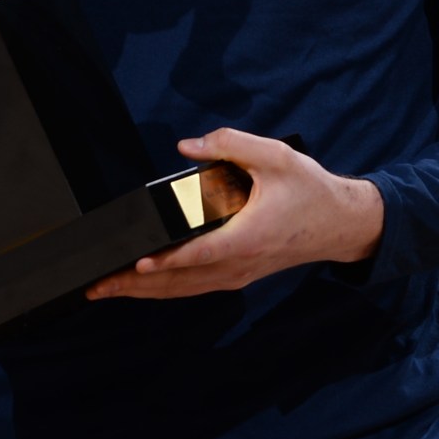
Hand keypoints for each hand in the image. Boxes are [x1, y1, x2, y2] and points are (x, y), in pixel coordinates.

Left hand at [85, 129, 383, 300]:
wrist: (341, 224)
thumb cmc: (310, 190)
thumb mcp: (276, 156)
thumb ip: (230, 145)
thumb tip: (189, 146)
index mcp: (245, 237)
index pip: (196, 254)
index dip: (164, 261)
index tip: (134, 264)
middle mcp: (238, 265)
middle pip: (178, 282)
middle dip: (134, 286)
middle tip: (97, 287)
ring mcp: (237, 276)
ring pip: (183, 291)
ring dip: (144, 293)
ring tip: (108, 290)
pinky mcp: (238, 276)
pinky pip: (194, 288)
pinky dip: (166, 290)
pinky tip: (144, 287)